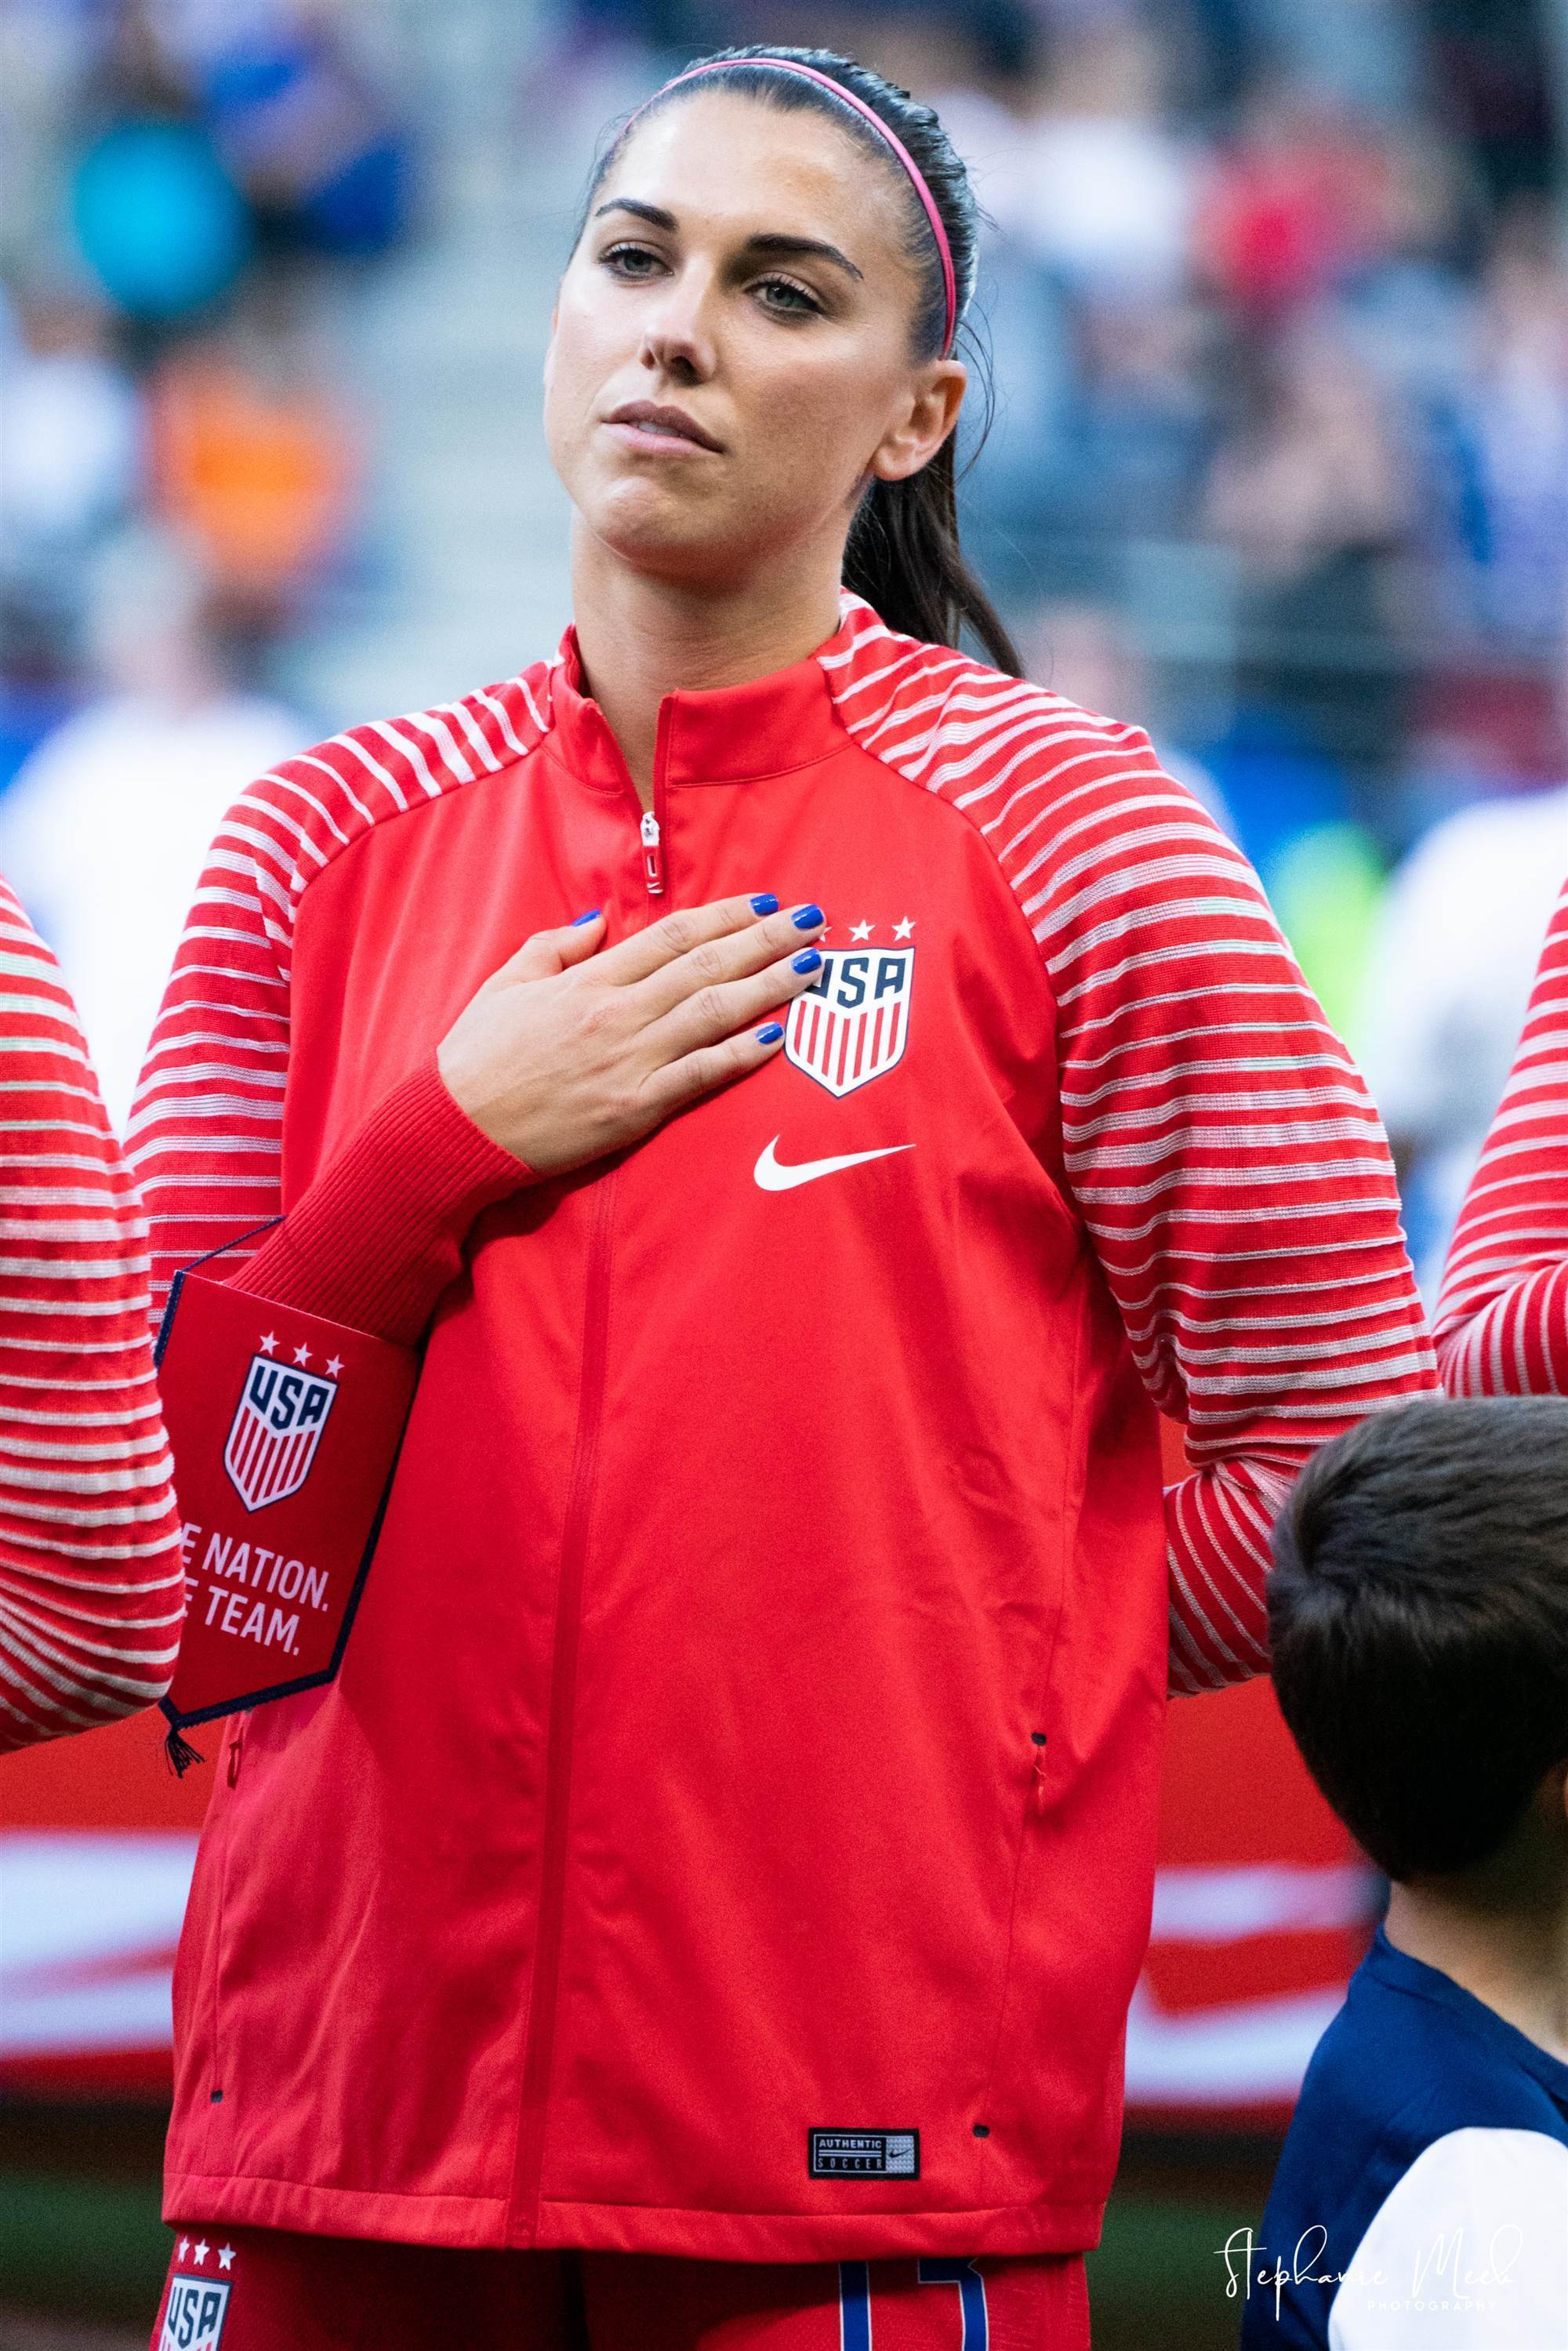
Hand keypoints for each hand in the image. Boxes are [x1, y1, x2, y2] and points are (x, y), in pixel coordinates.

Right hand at [436, 894, 826, 1174]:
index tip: (765, 901)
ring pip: (714, 1013)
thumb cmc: (476, 1058)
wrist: (454, 1128)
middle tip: (814, 920)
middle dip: (766, 939)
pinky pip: (699, 1075)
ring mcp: (629, 1060)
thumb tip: (598, 919)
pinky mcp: (634, 1108)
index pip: (672, 936)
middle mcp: (617, 1013)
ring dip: (770, 985)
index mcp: (589, 979)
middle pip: (707, 965)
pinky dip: (740, 1055)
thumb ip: (556, 946)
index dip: (725, 915)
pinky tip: (777, 1036)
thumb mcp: (506, 984)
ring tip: (812, 966)